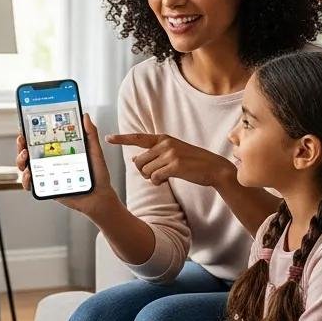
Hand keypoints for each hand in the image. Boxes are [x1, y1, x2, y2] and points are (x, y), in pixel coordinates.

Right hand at [16, 113, 116, 214]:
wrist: (99, 196)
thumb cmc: (97, 175)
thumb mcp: (95, 151)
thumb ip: (90, 134)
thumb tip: (85, 116)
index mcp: (59, 150)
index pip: (41, 139)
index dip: (30, 132)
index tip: (26, 126)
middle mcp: (50, 161)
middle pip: (28, 151)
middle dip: (21, 144)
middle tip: (22, 140)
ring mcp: (46, 174)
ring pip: (25, 166)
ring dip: (20, 160)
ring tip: (25, 156)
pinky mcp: (46, 187)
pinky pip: (30, 184)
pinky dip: (25, 179)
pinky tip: (29, 174)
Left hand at [106, 133, 234, 188]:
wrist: (213, 168)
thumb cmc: (191, 162)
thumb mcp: (172, 153)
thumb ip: (153, 154)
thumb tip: (134, 158)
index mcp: (163, 138)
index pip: (138, 138)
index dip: (122, 139)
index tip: (108, 138)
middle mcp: (165, 143)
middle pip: (138, 161)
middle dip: (143, 171)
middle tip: (155, 174)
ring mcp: (170, 154)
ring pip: (145, 171)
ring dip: (151, 178)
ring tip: (163, 176)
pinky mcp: (175, 166)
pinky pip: (155, 178)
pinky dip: (157, 182)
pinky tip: (165, 180)